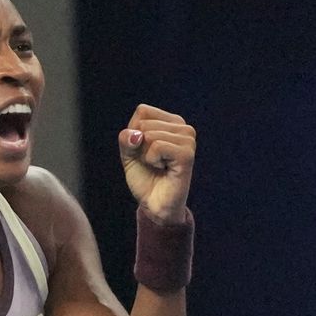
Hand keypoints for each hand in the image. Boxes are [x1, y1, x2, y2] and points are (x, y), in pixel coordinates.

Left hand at [118, 104, 195, 223]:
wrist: (154, 204)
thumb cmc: (145, 177)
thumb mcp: (128, 153)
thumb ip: (126, 138)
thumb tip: (136, 135)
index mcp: (172, 122)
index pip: (143, 111)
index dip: (134, 133)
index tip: (144, 151)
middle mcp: (184, 128)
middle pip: (144, 123)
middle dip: (139, 146)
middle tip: (152, 162)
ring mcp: (188, 140)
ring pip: (150, 134)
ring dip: (146, 155)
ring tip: (159, 166)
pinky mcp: (187, 154)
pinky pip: (157, 146)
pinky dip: (152, 160)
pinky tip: (163, 169)